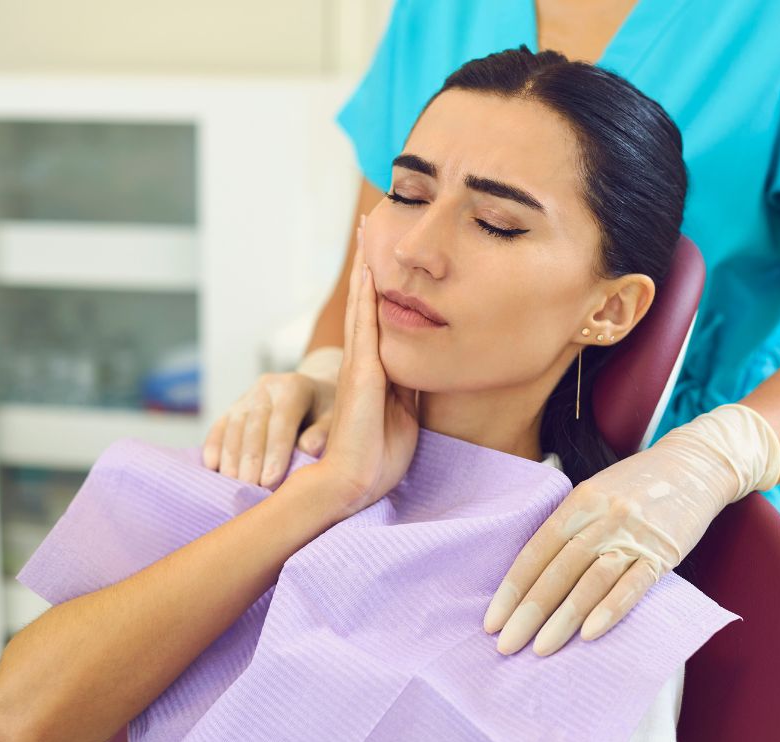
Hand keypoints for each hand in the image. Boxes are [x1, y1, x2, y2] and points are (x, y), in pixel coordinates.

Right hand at [202, 370, 335, 488]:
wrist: (314, 391)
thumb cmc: (326, 412)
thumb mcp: (334, 418)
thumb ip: (324, 432)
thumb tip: (308, 449)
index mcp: (294, 387)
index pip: (282, 421)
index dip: (275, 452)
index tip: (270, 481)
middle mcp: (267, 387)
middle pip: (254, 426)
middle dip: (251, 459)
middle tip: (249, 487)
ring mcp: (247, 395)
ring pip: (233, 426)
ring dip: (231, 457)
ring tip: (233, 483)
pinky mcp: (234, 407)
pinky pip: (219, 426)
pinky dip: (213, 446)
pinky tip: (212, 466)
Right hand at [317, 214, 419, 515]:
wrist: (354, 481)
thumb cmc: (378, 453)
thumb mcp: (405, 411)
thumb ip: (410, 384)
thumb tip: (425, 361)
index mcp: (375, 369)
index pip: (378, 316)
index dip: (379, 283)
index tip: (381, 250)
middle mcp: (364, 360)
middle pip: (365, 301)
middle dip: (368, 262)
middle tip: (369, 223)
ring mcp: (360, 366)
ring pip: (362, 306)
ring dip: (365, 268)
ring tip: (366, 232)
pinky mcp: (362, 376)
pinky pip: (366, 329)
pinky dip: (366, 299)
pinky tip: (370, 273)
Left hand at [482, 403, 779, 656]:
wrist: (696, 465)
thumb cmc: (638, 482)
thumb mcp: (597, 489)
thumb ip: (570, 523)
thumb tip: (535, 572)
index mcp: (580, 500)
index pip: (537, 549)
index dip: (513, 587)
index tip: (493, 620)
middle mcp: (603, 516)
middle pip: (558, 570)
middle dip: (529, 611)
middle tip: (506, 645)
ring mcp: (634, 534)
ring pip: (591, 581)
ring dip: (563, 619)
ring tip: (540, 649)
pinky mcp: (663, 552)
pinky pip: (633, 585)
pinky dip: (610, 610)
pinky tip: (589, 634)